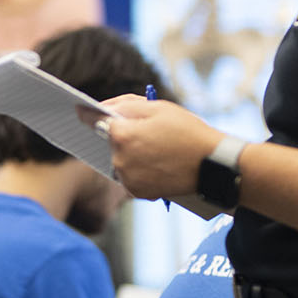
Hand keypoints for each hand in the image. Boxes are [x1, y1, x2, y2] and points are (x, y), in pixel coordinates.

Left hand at [88, 96, 224, 200]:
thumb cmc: (187, 131)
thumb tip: (98, 108)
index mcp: (122, 135)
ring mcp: (128, 178)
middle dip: (124, 135)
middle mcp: (119, 159)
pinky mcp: (138, 192)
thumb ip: (124, 105)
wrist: (212, 165)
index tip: (84, 113)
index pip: (97, 122)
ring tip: (157, 150)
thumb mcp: (158, 108)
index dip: (96, 116)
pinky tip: (158, 164)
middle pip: (111, 142)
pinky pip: (129, 176)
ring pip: (120, 160)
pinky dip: (139, 170)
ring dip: (131, 154)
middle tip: (149, 133)